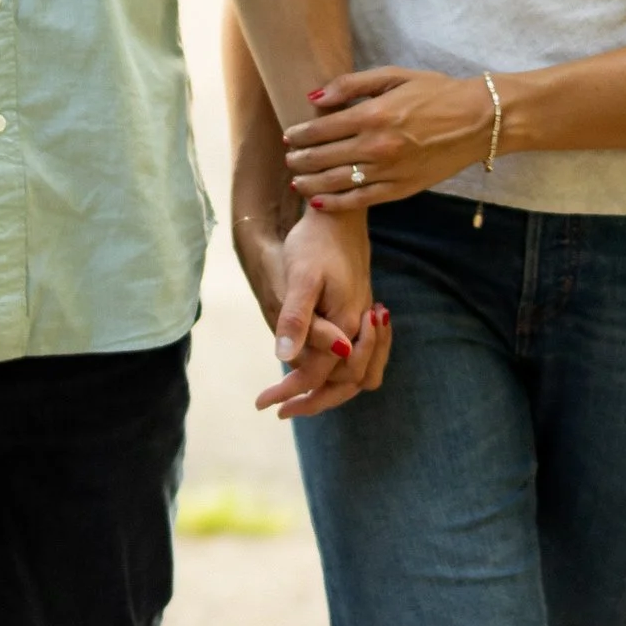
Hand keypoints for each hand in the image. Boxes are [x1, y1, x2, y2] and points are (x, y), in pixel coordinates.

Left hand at [234, 206, 390, 418]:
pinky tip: (311, 367)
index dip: (291, 392)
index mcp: (347, 324)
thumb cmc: (314, 243)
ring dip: (328, 390)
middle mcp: (360, 328)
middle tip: (277, 409)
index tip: (262, 403)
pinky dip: (337, 372)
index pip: (320, 375)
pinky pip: (355, 358)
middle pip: (344, 383)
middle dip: (312, 401)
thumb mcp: (300, 278)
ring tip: (294, 397)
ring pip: (355, 374)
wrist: (337, 216)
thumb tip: (284, 358)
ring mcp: (363, 323)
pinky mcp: (360, 316)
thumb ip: (298, 318)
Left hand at [284, 65, 500, 211]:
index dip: (300, 134)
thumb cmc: (436, 93)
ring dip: (310, 183)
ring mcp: (388, 171)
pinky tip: (319, 202)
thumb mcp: (394, 76)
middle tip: (289, 159)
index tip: (289, 136)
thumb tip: (315, 97)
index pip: (321, 129)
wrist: (478, 120)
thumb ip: (351, 84)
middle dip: (300, 159)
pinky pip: (360, 201)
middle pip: (323, 158)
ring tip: (297, 181)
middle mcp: (376, 146)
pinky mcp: (400, 189)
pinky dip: (335, 204)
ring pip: (336, 182)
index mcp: (373, 115)